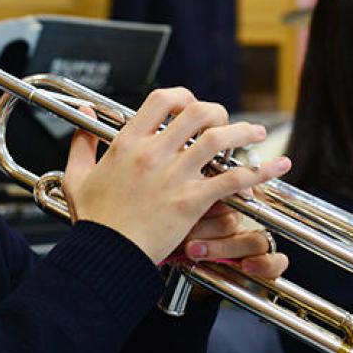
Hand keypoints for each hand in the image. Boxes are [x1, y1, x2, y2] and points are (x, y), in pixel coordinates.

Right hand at [62, 88, 291, 264]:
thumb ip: (82, 143)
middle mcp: (153, 154)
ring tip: (256, 135)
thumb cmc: (94, 222)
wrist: (105, 256)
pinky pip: (232, 179)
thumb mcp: (77, 177)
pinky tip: (275, 168)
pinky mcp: (190, 202)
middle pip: (196, 113)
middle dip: (217, 112)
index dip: (183, 97)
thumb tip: (88, 112)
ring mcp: (173, 177)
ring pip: (218, 139)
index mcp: (128, 144)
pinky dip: (258, 172)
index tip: (190, 105)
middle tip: (224, 122)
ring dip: (243, 133)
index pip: (162, 100)